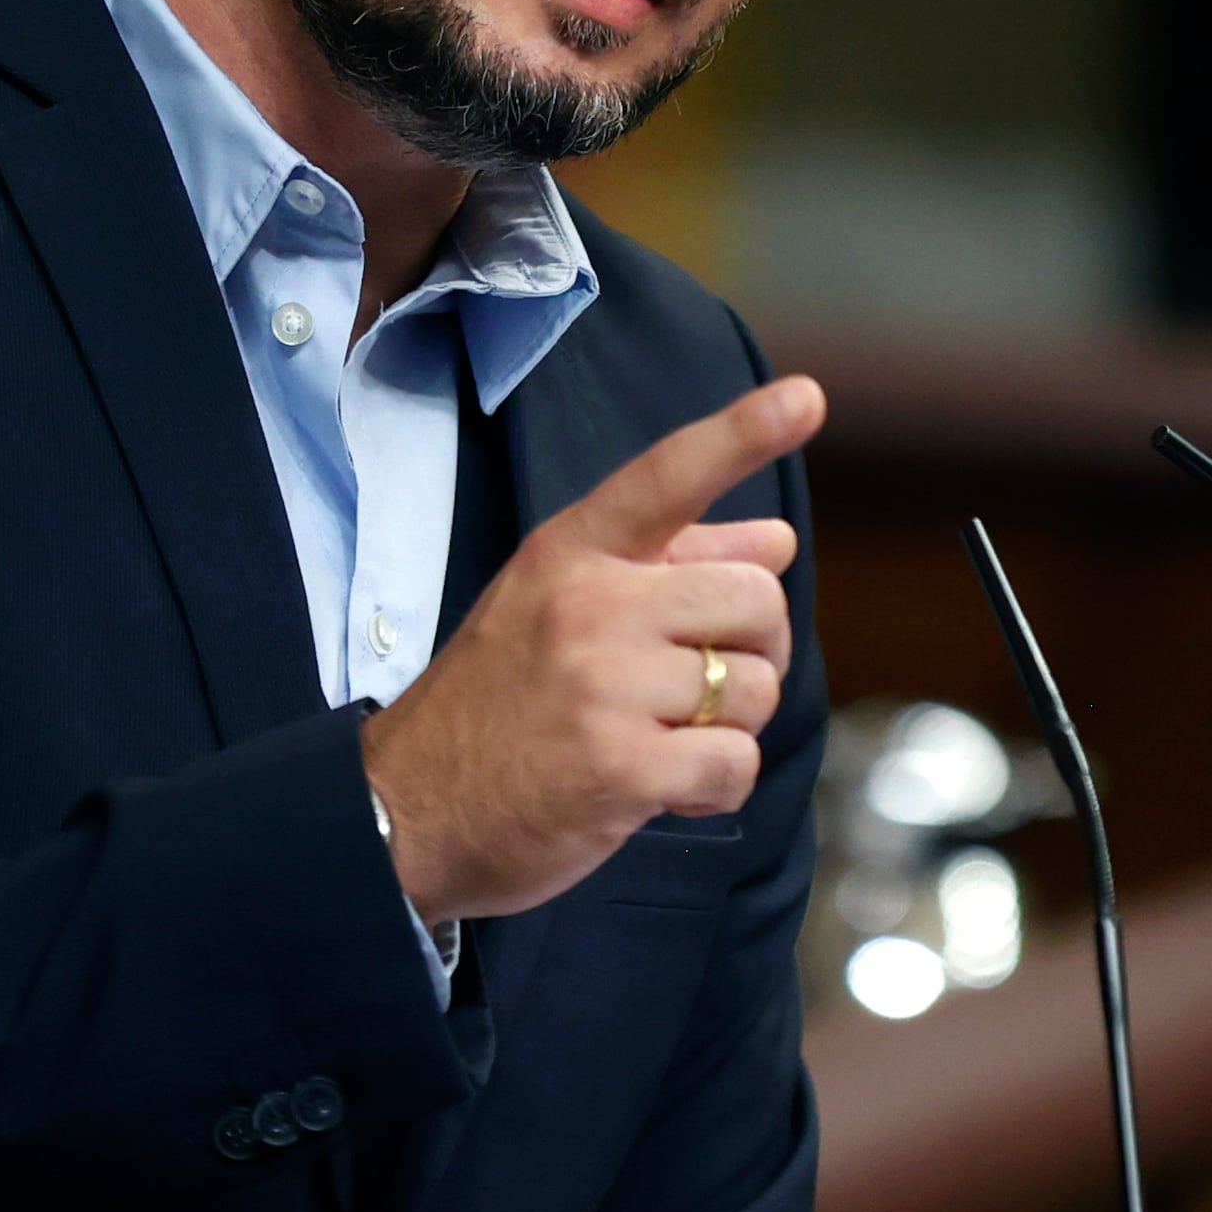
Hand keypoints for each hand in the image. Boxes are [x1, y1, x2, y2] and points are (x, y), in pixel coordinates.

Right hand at [361, 374, 821, 924]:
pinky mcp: (622, 768)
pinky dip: (716, 787)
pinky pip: (736, 762)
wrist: (407, 813)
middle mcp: (588, 606)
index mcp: (569, 554)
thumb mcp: (554, 608)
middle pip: (754, 599)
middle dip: (753, 650)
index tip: (805, 398)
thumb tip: (775, 543)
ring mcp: (605, 686)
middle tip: (702, 686)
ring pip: (757, 687)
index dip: (743, 434)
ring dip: (731, 727)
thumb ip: (665, 567)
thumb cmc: (494, 705)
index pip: (667, 477)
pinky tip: (666, 790)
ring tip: (664, 740)